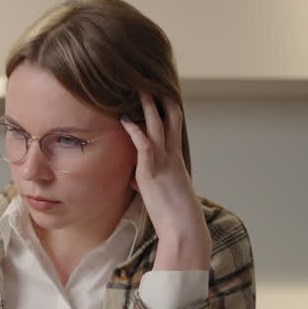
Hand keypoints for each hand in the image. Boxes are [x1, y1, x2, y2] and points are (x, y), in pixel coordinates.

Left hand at [120, 92, 210, 270]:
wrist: (183, 228)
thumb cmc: (173, 214)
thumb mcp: (160, 192)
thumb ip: (149, 180)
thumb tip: (136, 180)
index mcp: (175, 158)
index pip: (174, 126)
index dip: (168, 108)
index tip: (161, 92)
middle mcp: (172, 155)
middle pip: (169, 118)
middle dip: (161, 99)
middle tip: (150, 80)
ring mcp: (163, 162)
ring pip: (157, 126)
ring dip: (147, 106)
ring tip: (137, 88)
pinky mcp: (151, 172)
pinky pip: (144, 145)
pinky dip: (134, 130)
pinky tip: (124, 119)